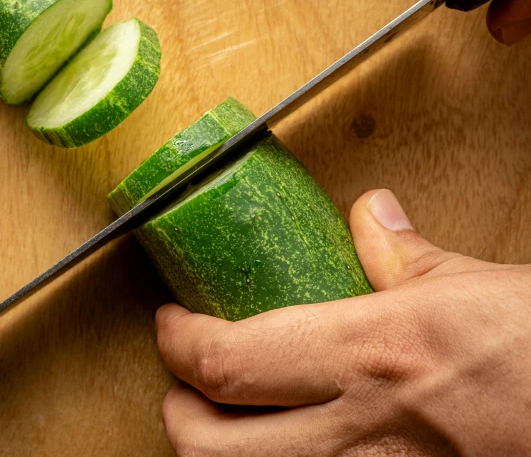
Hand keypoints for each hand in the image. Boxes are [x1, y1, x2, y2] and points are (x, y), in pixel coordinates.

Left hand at [156, 189, 530, 455]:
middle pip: (209, 447)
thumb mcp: (476, 287)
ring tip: (224, 418)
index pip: (228, 360)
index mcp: (372, 352)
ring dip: (217, 451)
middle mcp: (363, 430)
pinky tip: (289, 443)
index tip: (172, 323)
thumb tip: (372, 215)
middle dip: (177, 414)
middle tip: (184, 382)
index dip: (179, 343)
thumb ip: (405, 255)